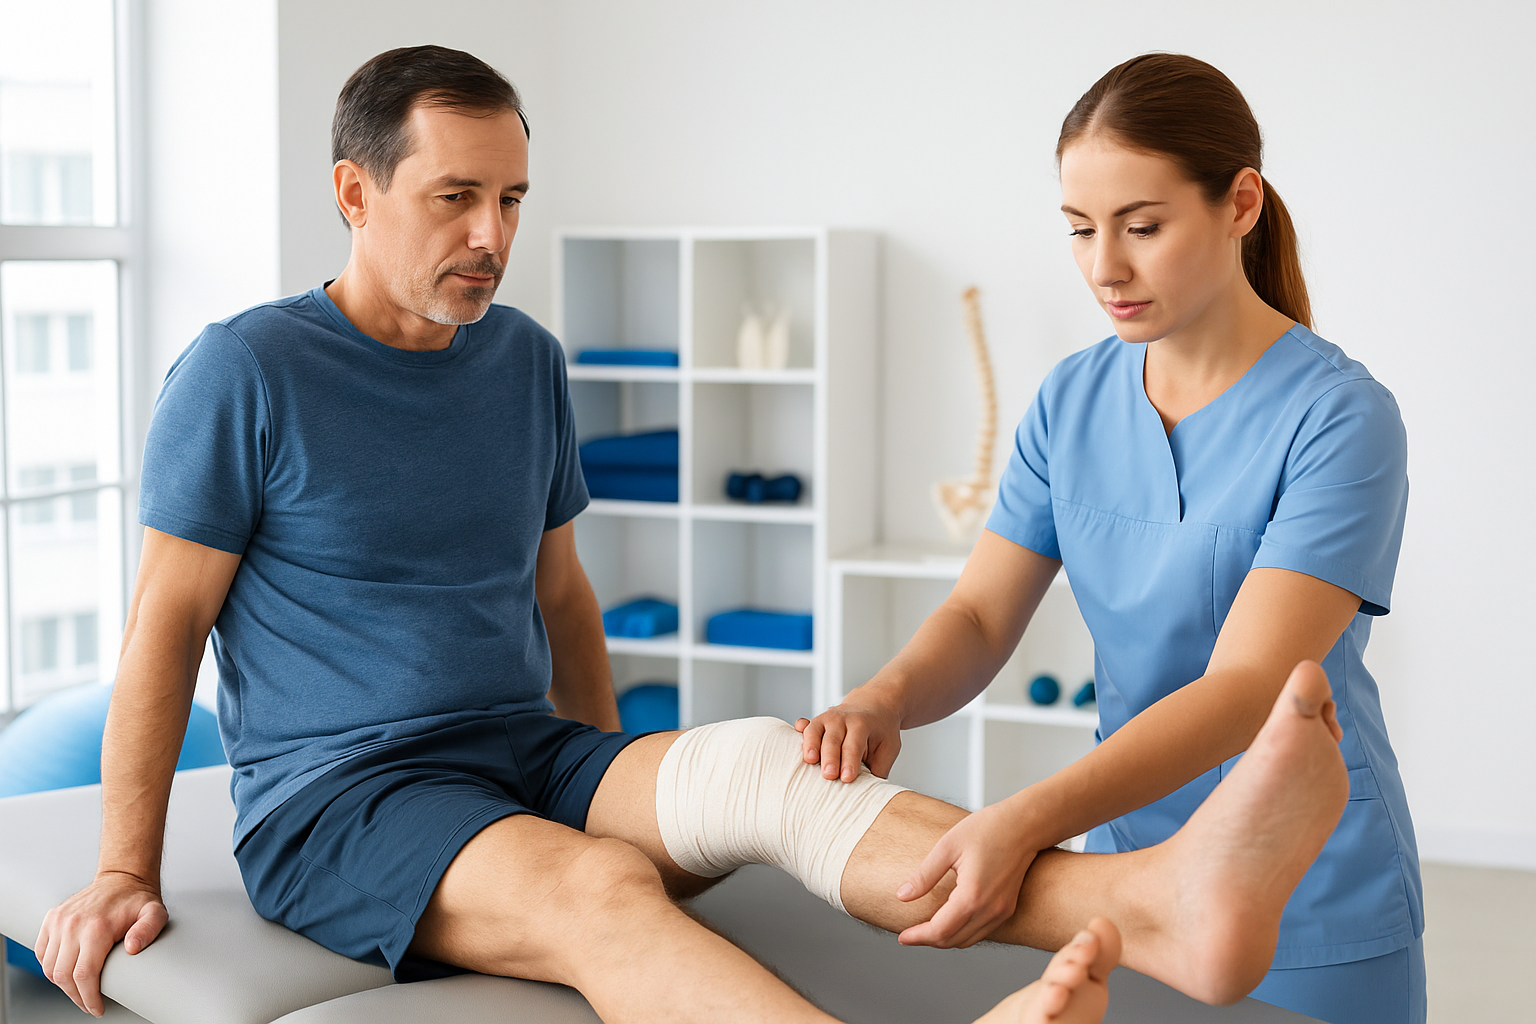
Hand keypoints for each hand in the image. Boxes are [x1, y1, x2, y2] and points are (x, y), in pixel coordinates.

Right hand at [36, 871, 167, 1016]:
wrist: (122, 877)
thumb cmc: (138, 899)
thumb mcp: (155, 913)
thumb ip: (149, 930)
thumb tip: (133, 948)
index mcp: (96, 927)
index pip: (84, 975)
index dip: (89, 998)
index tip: (97, 1009)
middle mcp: (72, 924)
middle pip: (64, 976)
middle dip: (76, 997)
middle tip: (89, 1005)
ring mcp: (59, 921)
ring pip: (50, 968)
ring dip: (63, 985)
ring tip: (80, 991)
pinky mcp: (51, 919)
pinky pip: (42, 952)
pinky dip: (50, 967)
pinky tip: (65, 973)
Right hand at [795, 696, 901, 781]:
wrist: (874, 705)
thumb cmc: (881, 731)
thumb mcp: (889, 748)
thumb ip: (879, 770)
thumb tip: (870, 795)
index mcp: (862, 724)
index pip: (854, 745)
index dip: (850, 762)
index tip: (847, 778)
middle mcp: (843, 719)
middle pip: (833, 739)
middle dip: (830, 758)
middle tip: (829, 776)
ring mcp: (827, 718)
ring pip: (815, 731)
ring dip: (810, 746)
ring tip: (809, 761)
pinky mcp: (816, 721)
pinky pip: (805, 725)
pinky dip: (799, 730)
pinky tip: (796, 735)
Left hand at [894, 799, 1041, 948]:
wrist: (1025, 824)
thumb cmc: (988, 828)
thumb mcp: (948, 846)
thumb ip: (924, 875)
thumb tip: (902, 896)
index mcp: (973, 895)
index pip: (940, 930)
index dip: (918, 937)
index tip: (902, 937)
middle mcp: (990, 910)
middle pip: (953, 941)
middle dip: (928, 940)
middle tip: (908, 934)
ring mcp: (1002, 911)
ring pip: (968, 940)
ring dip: (945, 939)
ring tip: (925, 930)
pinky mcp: (1008, 908)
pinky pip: (981, 932)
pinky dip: (962, 933)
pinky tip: (949, 922)